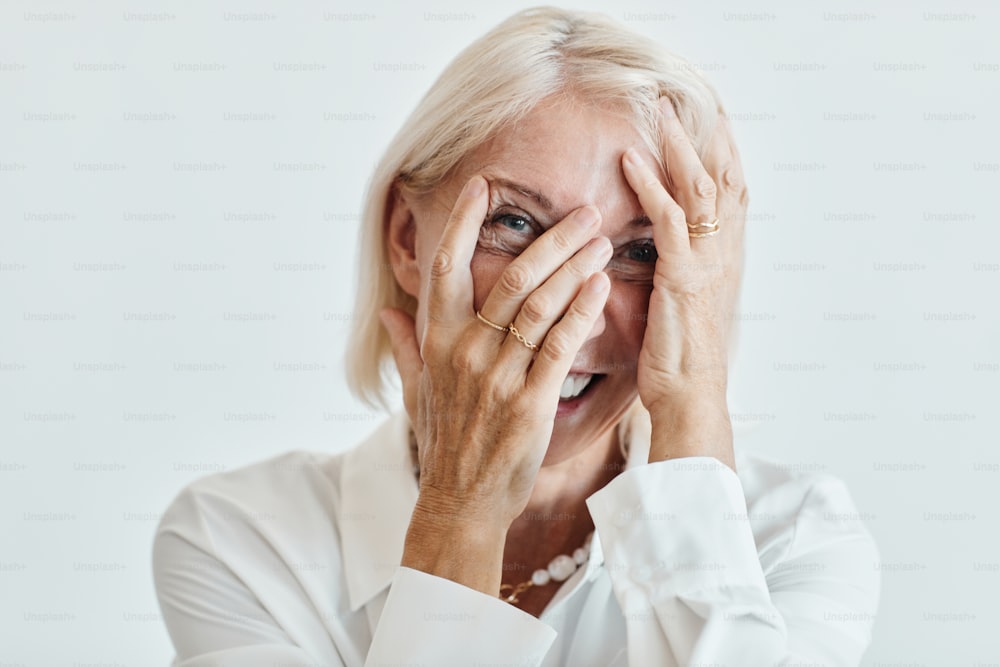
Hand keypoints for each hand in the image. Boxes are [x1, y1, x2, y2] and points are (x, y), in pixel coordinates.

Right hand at [380, 175, 610, 590]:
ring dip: (574, 267)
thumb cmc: (445, 440)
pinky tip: (602, 287)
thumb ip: (406, 346)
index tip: (482, 183)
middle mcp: (466, 350)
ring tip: (602, 240)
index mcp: (437, 340)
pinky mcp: (530, 401)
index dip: (462, 220)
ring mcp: (498, 375)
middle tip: (584, 210)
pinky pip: (561, 344)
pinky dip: (583, 311)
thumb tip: (386, 314)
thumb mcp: (417, 391)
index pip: (446, 265)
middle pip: (511, 278)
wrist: (461, 499)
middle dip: (551, 239)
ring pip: (540, 305)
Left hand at [621, 99, 747, 466]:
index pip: (730, 193)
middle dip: (704, 136)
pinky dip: (650, 185)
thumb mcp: (684, 307)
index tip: (710, 119)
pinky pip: (668, 220)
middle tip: (683, 100)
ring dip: (677, 146)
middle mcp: (722, 255)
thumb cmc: (680, 360)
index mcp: (723, 259)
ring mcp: (706, 264)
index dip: (722, 153)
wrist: (691, 400)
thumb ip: (681, 271)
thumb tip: (665, 249)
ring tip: (659, 112)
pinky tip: (631, 160)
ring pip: (699, 189)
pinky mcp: (683, 279)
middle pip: (721, 179)